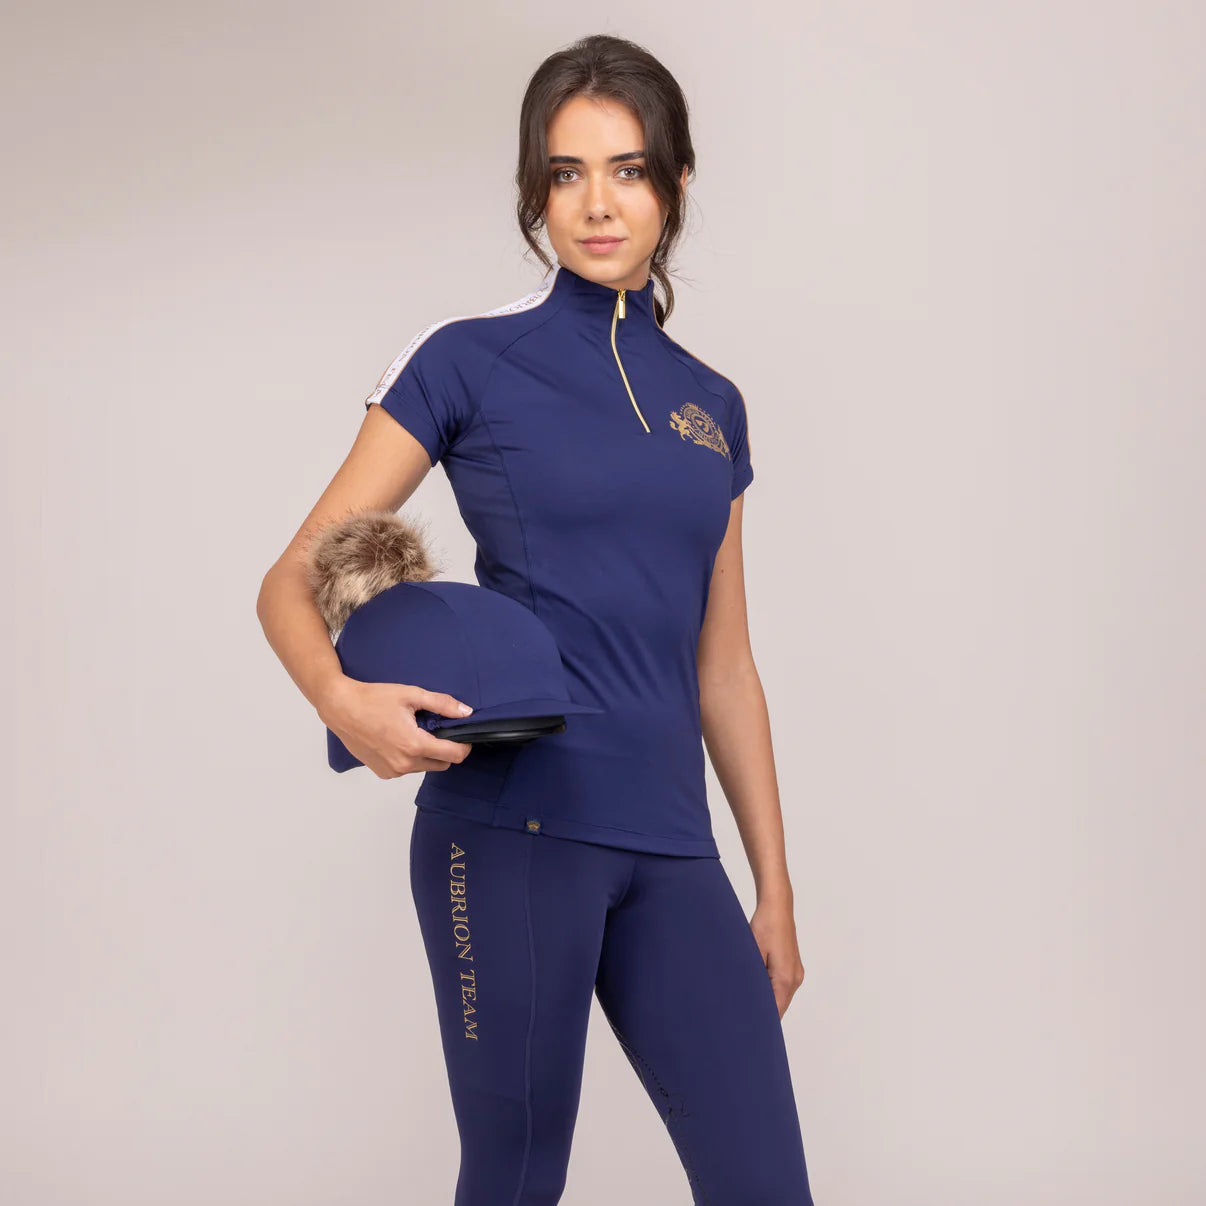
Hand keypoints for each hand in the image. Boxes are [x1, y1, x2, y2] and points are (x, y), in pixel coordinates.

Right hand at [318, 677, 476, 778]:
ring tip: (413, 731)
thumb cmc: (373, 699)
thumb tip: (466, 712)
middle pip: (442, 764)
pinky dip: (410, 758)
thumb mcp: (411, 695)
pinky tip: (398, 740)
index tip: (464, 736)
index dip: (464, 746)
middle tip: (437, 729)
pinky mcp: (382, 773)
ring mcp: (392, 771)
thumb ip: (442, 704)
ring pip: (424, 767)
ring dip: (426, 754)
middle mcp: (404, 764)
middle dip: (446, 750)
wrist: (340, 708)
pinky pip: (406, 770)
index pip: (454, 756)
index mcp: (414, 746)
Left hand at [749, 898, 806, 1018]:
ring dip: (767, 999)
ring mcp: (796, 972)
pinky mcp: (793, 966)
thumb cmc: (765, 925)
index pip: (775, 1011)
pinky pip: (783, 986)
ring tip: (746, 1000)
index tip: (747, 1028)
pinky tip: (756, 985)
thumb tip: (746, 997)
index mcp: (785, 978)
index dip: (762, 1021)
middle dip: (763, 1012)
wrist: (777, 906)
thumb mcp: (753, 952)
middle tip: (742, 1017)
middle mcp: (795, 978)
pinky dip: (771, 989)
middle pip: (780, 1006)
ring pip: (781, 996)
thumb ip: (752, 978)